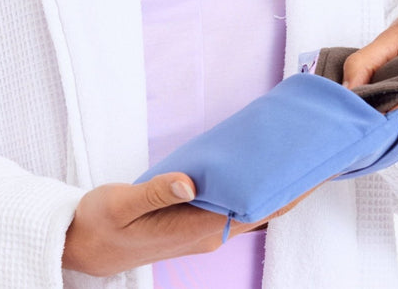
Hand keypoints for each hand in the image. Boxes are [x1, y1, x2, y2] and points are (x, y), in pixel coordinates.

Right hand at [62, 172, 305, 275]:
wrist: (82, 248)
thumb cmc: (100, 224)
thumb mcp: (122, 203)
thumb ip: (155, 190)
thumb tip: (190, 181)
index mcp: (197, 229)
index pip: (254, 209)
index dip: (286, 190)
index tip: (311, 166)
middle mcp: (207, 234)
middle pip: (261, 209)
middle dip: (290, 184)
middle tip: (315, 150)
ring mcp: (202, 231)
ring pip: (250, 209)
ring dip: (273, 185)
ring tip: (294, 154)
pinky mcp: (193, 224)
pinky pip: (233, 206)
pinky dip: (251, 188)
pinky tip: (255, 169)